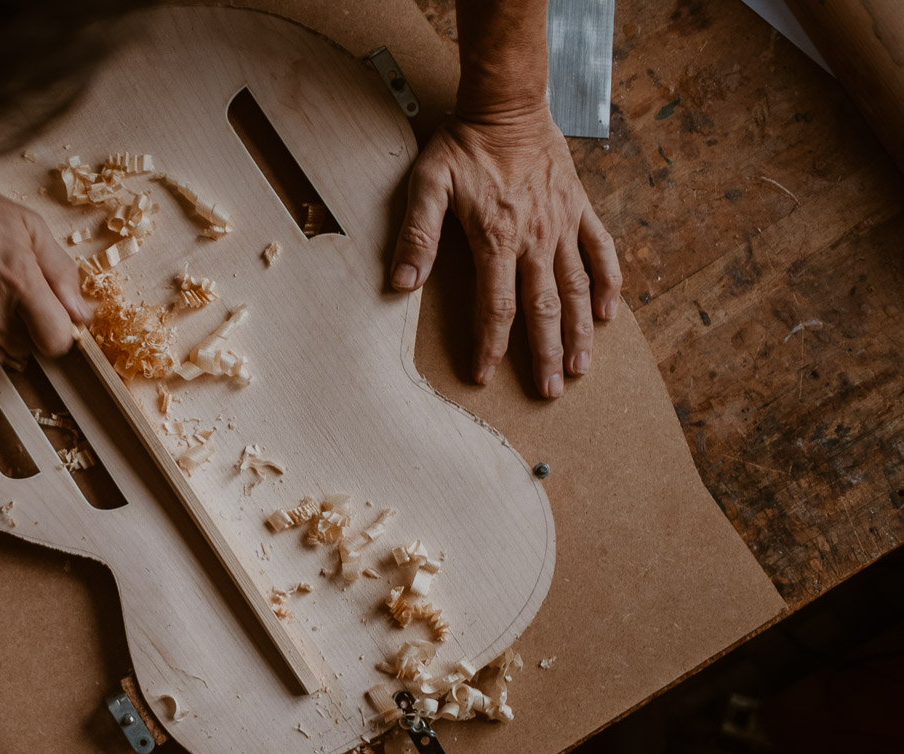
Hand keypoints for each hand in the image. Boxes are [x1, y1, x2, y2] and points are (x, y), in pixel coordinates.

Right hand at [0, 61, 89, 378]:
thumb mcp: (30, 226)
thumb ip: (62, 272)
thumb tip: (82, 314)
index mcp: (18, 281)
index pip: (55, 341)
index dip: (59, 332)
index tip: (51, 318)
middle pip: (27, 350)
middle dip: (28, 329)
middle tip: (13, 299)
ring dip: (0, 341)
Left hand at [389, 105, 621, 397]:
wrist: (507, 105)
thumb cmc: (462, 145)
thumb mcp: (427, 184)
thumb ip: (417, 234)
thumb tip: (402, 282)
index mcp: (498, 238)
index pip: (495, 306)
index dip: (490, 344)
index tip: (484, 375)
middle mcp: (536, 239)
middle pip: (543, 309)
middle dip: (545, 354)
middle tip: (548, 391)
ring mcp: (563, 225)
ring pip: (576, 289)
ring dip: (579, 332)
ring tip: (579, 369)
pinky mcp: (580, 209)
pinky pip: (601, 252)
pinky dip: (607, 284)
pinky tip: (607, 315)